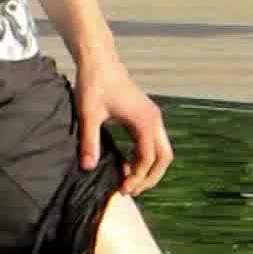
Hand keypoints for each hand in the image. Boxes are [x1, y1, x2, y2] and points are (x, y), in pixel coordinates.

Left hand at [75, 57, 172, 195]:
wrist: (100, 62)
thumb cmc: (95, 85)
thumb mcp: (89, 115)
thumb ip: (89, 142)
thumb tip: (88, 168)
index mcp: (145, 121)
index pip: (148, 158)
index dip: (137, 177)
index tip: (121, 189)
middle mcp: (154, 120)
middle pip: (164, 157)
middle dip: (151, 177)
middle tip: (130, 191)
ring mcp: (153, 118)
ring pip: (161, 151)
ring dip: (149, 169)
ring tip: (129, 182)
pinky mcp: (147, 117)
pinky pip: (152, 143)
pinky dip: (144, 158)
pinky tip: (126, 166)